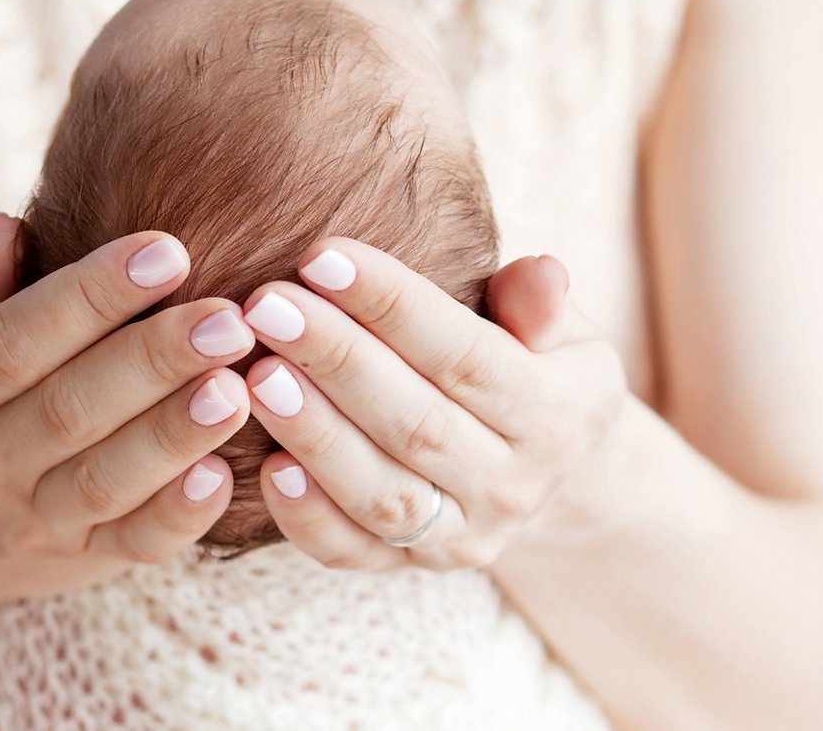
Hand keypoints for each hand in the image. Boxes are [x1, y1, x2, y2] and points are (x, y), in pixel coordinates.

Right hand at [0, 216, 255, 605]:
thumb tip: (5, 229)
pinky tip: (225, 476)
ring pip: (106, 480)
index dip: (90, 295)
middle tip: (229, 320)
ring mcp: (29, 519)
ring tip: (238, 388)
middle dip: (154, 361)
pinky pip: (132, 545)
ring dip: (176, 436)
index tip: (167, 251)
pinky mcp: (78, 559)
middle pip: (70, 409)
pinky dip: (178, 517)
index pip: (15, 339)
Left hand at [239, 238, 626, 570]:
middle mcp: (511, 486)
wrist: (557, 486)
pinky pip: (351, 550)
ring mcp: (460, 537)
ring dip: (314, 434)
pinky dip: (306, 516)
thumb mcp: (567, 336)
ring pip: (380, 492)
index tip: (320, 256)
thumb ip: (542, 307)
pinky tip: (263, 465)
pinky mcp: (408, 566)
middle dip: (335, 360)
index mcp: (555, 416)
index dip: (392, 304)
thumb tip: (540, 272)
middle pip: (414, 423)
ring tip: (255, 374)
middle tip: (266, 306)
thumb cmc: (539, 375)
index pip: (464, 355)